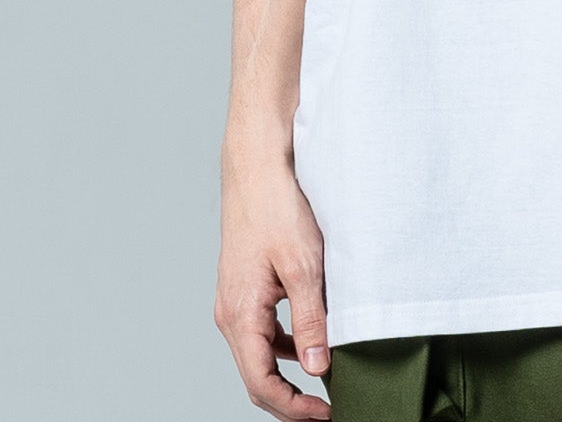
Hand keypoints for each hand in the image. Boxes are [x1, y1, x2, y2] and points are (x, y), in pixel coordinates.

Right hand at [214, 145, 332, 418]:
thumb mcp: (304, 266)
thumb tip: (319, 368)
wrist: (257, 164)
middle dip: (292, 398)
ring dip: (292, 370)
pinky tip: (314, 337)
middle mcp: (231, 314)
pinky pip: (264, 330)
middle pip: (258, 376)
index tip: (327, 414)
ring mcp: (237, 301)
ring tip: (329, 377)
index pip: (261, 385)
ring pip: (262, 354)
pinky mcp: (247, 287)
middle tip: (330, 407)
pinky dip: (287, 343)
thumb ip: (311, 320)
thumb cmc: (276, 207)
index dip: (293, 408)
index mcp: (240, 315)